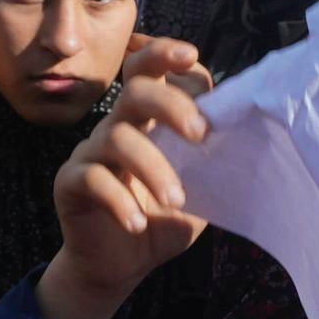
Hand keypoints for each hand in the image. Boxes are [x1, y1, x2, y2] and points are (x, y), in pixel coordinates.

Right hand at [43, 59, 212, 318]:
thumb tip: (248, 127)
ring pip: (117, 138)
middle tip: (200, 135)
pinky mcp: (70, 184)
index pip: (149, 69)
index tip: (190, 55)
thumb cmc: (163, 218)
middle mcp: (117, 125)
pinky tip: (137, 223)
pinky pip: (92, 180)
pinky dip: (118, 201)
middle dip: (170, 104)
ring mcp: (90, 152)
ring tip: (176, 200)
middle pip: (135, 90)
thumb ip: (215, 155)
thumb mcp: (200, 185)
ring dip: (153, 167)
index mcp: (147, 118)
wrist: (123, 265)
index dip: (164, 53)